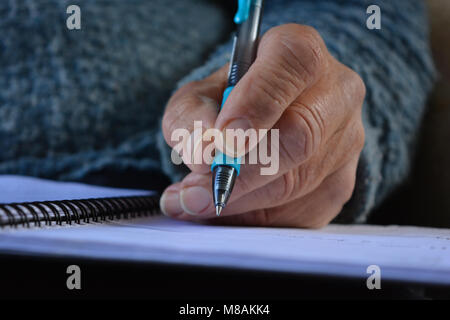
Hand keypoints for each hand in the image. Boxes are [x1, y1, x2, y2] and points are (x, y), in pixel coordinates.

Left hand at [160, 24, 364, 227]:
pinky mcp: (341, 182)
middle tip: (195, 192)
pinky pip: (301, 212)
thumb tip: (202, 153)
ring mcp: (346, 142)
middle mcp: (336, 93)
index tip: (224, 140)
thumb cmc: (232, 102)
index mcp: (301, 53)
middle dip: (243, 172)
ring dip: (241, 201)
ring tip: (195, 203)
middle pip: (300, 135)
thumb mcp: (199, 96)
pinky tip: (226, 212)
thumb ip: (191, 116)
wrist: (269, 118)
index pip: (292, 66)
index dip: (257, 103)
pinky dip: (255, 218)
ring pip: (298, 182)